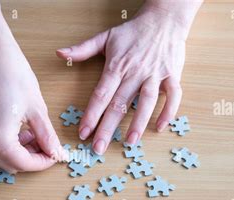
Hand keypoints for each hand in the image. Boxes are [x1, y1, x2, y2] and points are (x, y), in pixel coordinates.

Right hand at [0, 0, 63, 172]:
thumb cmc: (12, 74)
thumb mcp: (37, 109)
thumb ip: (47, 137)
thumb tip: (58, 153)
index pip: (25, 164)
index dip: (43, 162)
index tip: (55, 156)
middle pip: (11, 164)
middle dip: (31, 158)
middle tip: (47, 145)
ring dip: (19, 152)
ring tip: (34, 133)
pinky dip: (5, 144)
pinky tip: (17, 127)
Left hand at [56, 0, 201, 154]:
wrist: (164, 18)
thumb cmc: (134, 30)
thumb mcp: (105, 37)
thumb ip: (82, 49)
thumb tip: (59, 53)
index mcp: (117, 66)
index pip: (101, 94)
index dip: (91, 115)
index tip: (83, 132)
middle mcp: (136, 72)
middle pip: (119, 103)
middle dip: (108, 128)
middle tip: (99, 148)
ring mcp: (155, 74)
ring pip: (147, 101)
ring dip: (138, 122)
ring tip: (130, 141)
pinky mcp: (173, 75)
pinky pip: (173, 95)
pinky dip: (169, 111)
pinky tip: (160, 127)